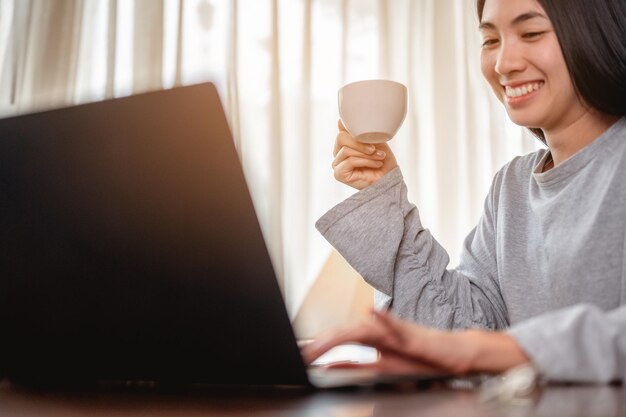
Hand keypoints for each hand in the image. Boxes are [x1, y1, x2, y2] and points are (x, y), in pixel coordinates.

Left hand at [302, 309, 529, 374]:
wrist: (454, 353)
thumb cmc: (419, 359)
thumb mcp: (382, 368)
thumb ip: (356, 367)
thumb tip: (329, 368)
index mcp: (370, 339)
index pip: (338, 339)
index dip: (318, 346)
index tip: (299, 356)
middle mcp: (380, 331)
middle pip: (346, 332)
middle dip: (323, 342)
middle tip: (303, 354)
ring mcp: (395, 331)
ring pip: (366, 328)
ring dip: (343, 334)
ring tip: (324, 342)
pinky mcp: (413, 334)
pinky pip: (397, 325)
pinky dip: (384, 318)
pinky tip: (372, 313)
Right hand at [333, 120, 397, 189]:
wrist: (389, 177)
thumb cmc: (383, 159)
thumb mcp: (374, 140)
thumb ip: (360, 131)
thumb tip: (340, 121)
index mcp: (344, 142)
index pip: (342, 129)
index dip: (355, 130)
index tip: (371, 136)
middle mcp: (338, 152)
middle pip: (341, 138)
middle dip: (360, 143)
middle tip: (375, 149)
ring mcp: (337, 163)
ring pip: (346, 150)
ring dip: (366, 154)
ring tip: (379, 157)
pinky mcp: (338, 174)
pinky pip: (350, 161)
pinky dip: (365, 161)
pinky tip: (376, 164)